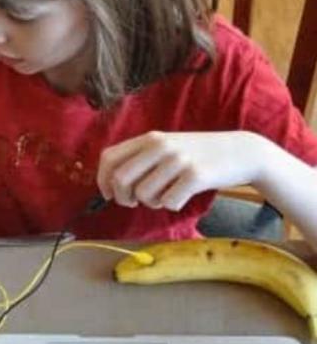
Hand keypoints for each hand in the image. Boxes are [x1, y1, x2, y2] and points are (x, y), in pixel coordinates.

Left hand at [97, 131, 267, 210]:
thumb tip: (110, 184)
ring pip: (144, 195)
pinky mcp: (196, 175)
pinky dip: (172, 205)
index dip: (103, 180)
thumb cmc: (197, 154)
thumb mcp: (166, 147)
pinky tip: (182, 196)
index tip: (109, 194)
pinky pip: (168, 202)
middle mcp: (160, 145)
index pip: (109, 158)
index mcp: (149, 138)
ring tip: (166, 195)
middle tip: (136, 202)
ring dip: (151, 203)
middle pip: (121, 180)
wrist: (241, 151)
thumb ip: (140, 159)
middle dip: (123, 198)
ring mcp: (178, 159)